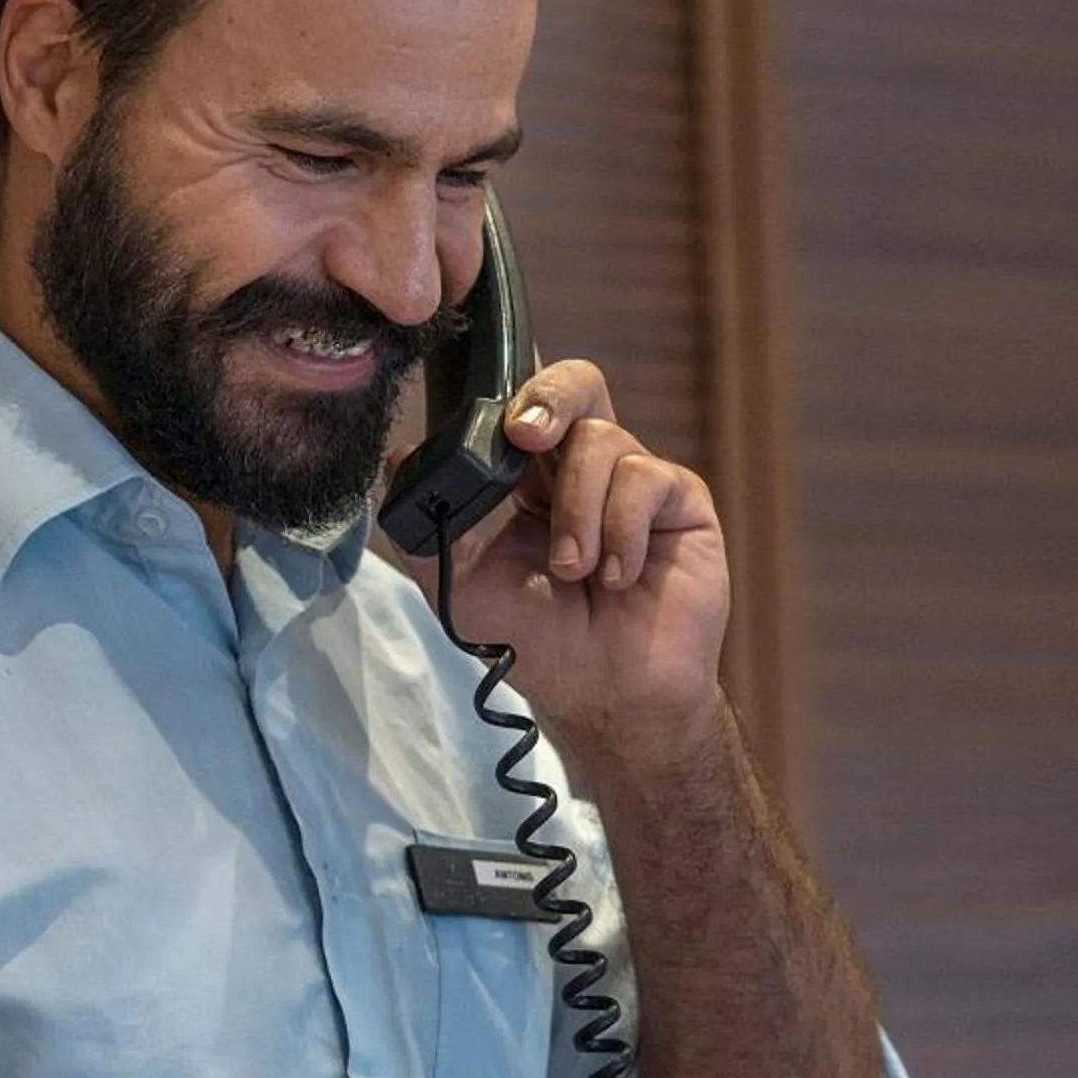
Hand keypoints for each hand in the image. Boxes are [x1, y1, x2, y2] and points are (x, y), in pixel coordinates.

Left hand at [444, 359, 728, 755]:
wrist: (603, 694)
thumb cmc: (533, 637)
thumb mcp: (459, 583)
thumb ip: (426, 523)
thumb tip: (398, 457)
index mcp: (526, 475)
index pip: (520, 403)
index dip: (509, 387)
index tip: (491, 415)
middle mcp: (582, 466)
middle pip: (575, 384)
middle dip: (548, 396)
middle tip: (525, 434)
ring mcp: (633, 480)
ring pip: (601, 439)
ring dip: (576, 510)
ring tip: (573, 571)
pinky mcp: (680, 502)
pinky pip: (647, 479)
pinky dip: (621, 530)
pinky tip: (616, 577)